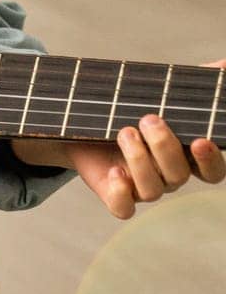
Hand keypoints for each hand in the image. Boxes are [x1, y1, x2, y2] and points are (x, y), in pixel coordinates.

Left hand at [43, 59, 225, 218]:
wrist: (80, 122)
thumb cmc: (132, 109)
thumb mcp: (162, 92)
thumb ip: (196, 84)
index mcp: (187, 156)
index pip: (213, 169)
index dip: (211, 160)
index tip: (201, 140)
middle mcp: (170, 175)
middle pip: (180, 174)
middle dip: (166, 147)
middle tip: (148, 119)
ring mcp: (143, 187)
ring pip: (153, 189)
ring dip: (140, 160)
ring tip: (124, 131)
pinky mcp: (116, 195)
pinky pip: (124, 208)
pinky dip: (121, 194)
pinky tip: (115, 172)